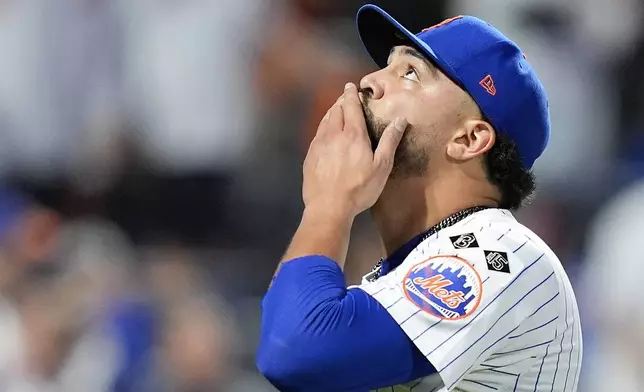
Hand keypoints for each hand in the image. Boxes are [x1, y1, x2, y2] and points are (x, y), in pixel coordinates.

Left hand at [302, 82, 407, 217]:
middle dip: (341, 102)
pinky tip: (326, 135)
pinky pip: (317, 135)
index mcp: (353, 134)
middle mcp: (333, 134)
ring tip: (336, 113)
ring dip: (331, 114)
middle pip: (335, 110)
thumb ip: (389, 141)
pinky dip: (323, 128)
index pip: (350, 106)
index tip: (350, 86)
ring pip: (324, 121)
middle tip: (345, 100)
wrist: (328, 207)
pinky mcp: (309, 156)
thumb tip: (400, 120)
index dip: (351, 95)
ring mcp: (318, 145)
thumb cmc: (359, 188)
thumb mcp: (381, 167)